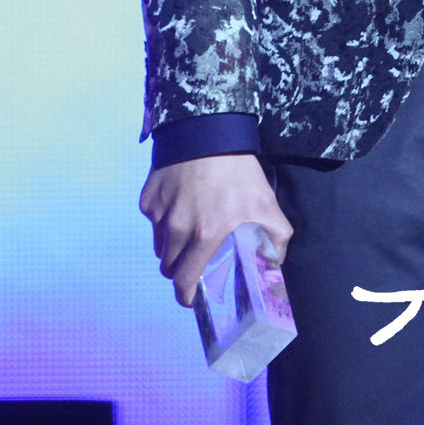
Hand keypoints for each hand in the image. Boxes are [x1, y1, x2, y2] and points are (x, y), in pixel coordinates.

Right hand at [139, 153, 293, 306]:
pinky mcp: (148, 200)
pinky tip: (180, 204)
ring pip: (160, 246)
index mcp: (205, 237)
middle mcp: (177, 230)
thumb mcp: (266, 203)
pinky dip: (163, 221)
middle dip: (181, 271)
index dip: (189, 295)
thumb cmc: (238, 169)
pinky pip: (153, 222)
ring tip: (191, 228)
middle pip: (169, 269)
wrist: (207, 129)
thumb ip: (275, 238)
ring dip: (172, 246)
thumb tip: (274, 265)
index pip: (185, 284)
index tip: (195, 294)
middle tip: (195, 260)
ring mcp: (159, 214)